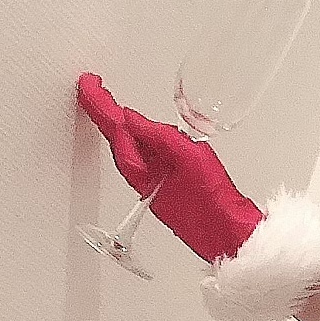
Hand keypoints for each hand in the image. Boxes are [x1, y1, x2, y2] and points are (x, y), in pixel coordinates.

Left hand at [76, 73, 263, 266]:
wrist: (230, 235)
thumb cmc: (213, 203)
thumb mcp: (188, 156)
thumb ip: (158, 135)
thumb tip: (130, 118)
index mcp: (143, 172)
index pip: (115, 133)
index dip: (100, 106)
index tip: (89, 85)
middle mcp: (145, 180)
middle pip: (118, 142)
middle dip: (105, 114)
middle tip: (94, 90)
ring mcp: (155, 186)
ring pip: (131, 152)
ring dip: (120, 128)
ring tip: (108, 105)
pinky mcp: (168, 190)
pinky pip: (147, 162)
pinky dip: (139, 143)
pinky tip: (143, 137)